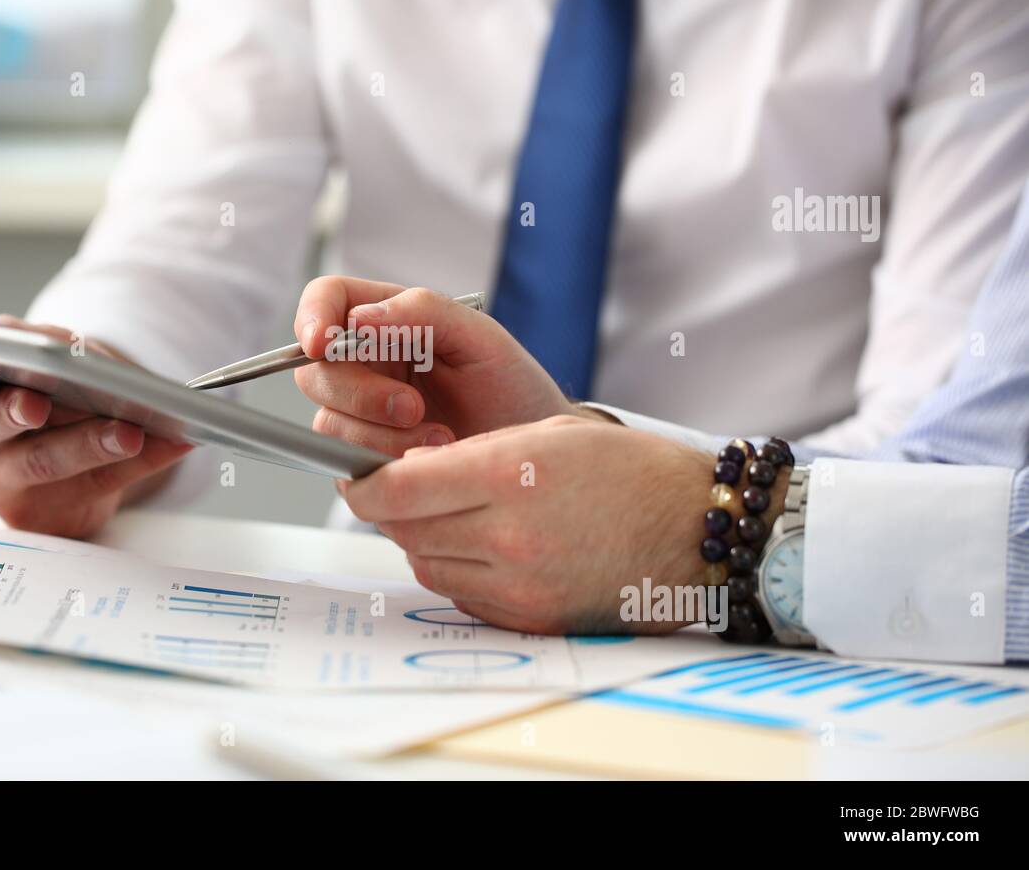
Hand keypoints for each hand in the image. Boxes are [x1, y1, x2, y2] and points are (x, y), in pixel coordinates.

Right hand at [0, 313, 190, 537]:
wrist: (68, 438)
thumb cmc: (40, 381)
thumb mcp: (32, 352)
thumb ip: (32, 343)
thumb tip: (61, 349)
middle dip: (11, 413)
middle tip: (37, 405)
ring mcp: (3, 484)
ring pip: (45, 462)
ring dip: (90, 443)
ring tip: (129, 431)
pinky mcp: (48, 512)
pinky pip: (99, 483)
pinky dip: (142, 460)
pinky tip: (172, 442)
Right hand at [293, 277, 579, 455]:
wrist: (534, 461)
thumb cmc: (514, 393)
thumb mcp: (482, 339)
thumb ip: (423, 313)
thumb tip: (359, 316)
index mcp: (389, 321)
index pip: (327, 301)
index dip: (313, 316)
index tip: (322, 341)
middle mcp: (368, 366)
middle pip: (316, 370)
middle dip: (360, 393)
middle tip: (413, 407)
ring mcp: (362, 416)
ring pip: (328, 421)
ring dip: (378, 435)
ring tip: (439, 439)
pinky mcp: (365, 460)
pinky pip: (344, 462)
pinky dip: (381, 463)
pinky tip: (425, 460)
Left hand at [338, 415, 713, 634]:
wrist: (696, 530)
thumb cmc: (630, 472)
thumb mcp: (546, 434)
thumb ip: (470, 455)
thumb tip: (408, 471)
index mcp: (507, 477)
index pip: (395, 489)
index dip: (363, 481)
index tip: (357, 473)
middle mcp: (506, 536)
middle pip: (403, 530)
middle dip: (391, 507)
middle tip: (400, 486)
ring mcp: (517, 584)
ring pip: (425, 564)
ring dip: (420, 540)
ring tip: (448, 514)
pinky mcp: (529, 617)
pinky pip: (460, 594)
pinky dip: (454, 570)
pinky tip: (480, 545)